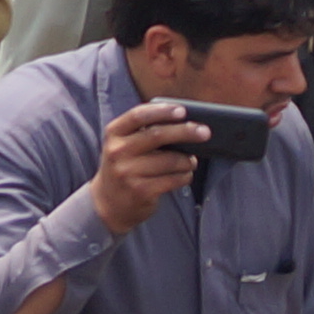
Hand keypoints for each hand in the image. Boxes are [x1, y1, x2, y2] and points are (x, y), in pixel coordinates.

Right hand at [87, 92, 211, 233]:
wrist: (108, 203)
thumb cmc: (124, 166)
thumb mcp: (122, 145)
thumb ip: (142, 132)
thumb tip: (182, 122)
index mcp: (113, 133)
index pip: (138, 115)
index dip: (162, 111)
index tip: (182, 111)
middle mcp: (118, 151)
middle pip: (158, 135)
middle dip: (185, 132)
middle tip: (204, 132)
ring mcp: (128, 172)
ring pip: (170, 161)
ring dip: (188, 160)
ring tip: (191, 161)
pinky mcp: (140, 191)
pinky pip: (173, 180)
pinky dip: (185, 176)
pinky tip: (185, 174)